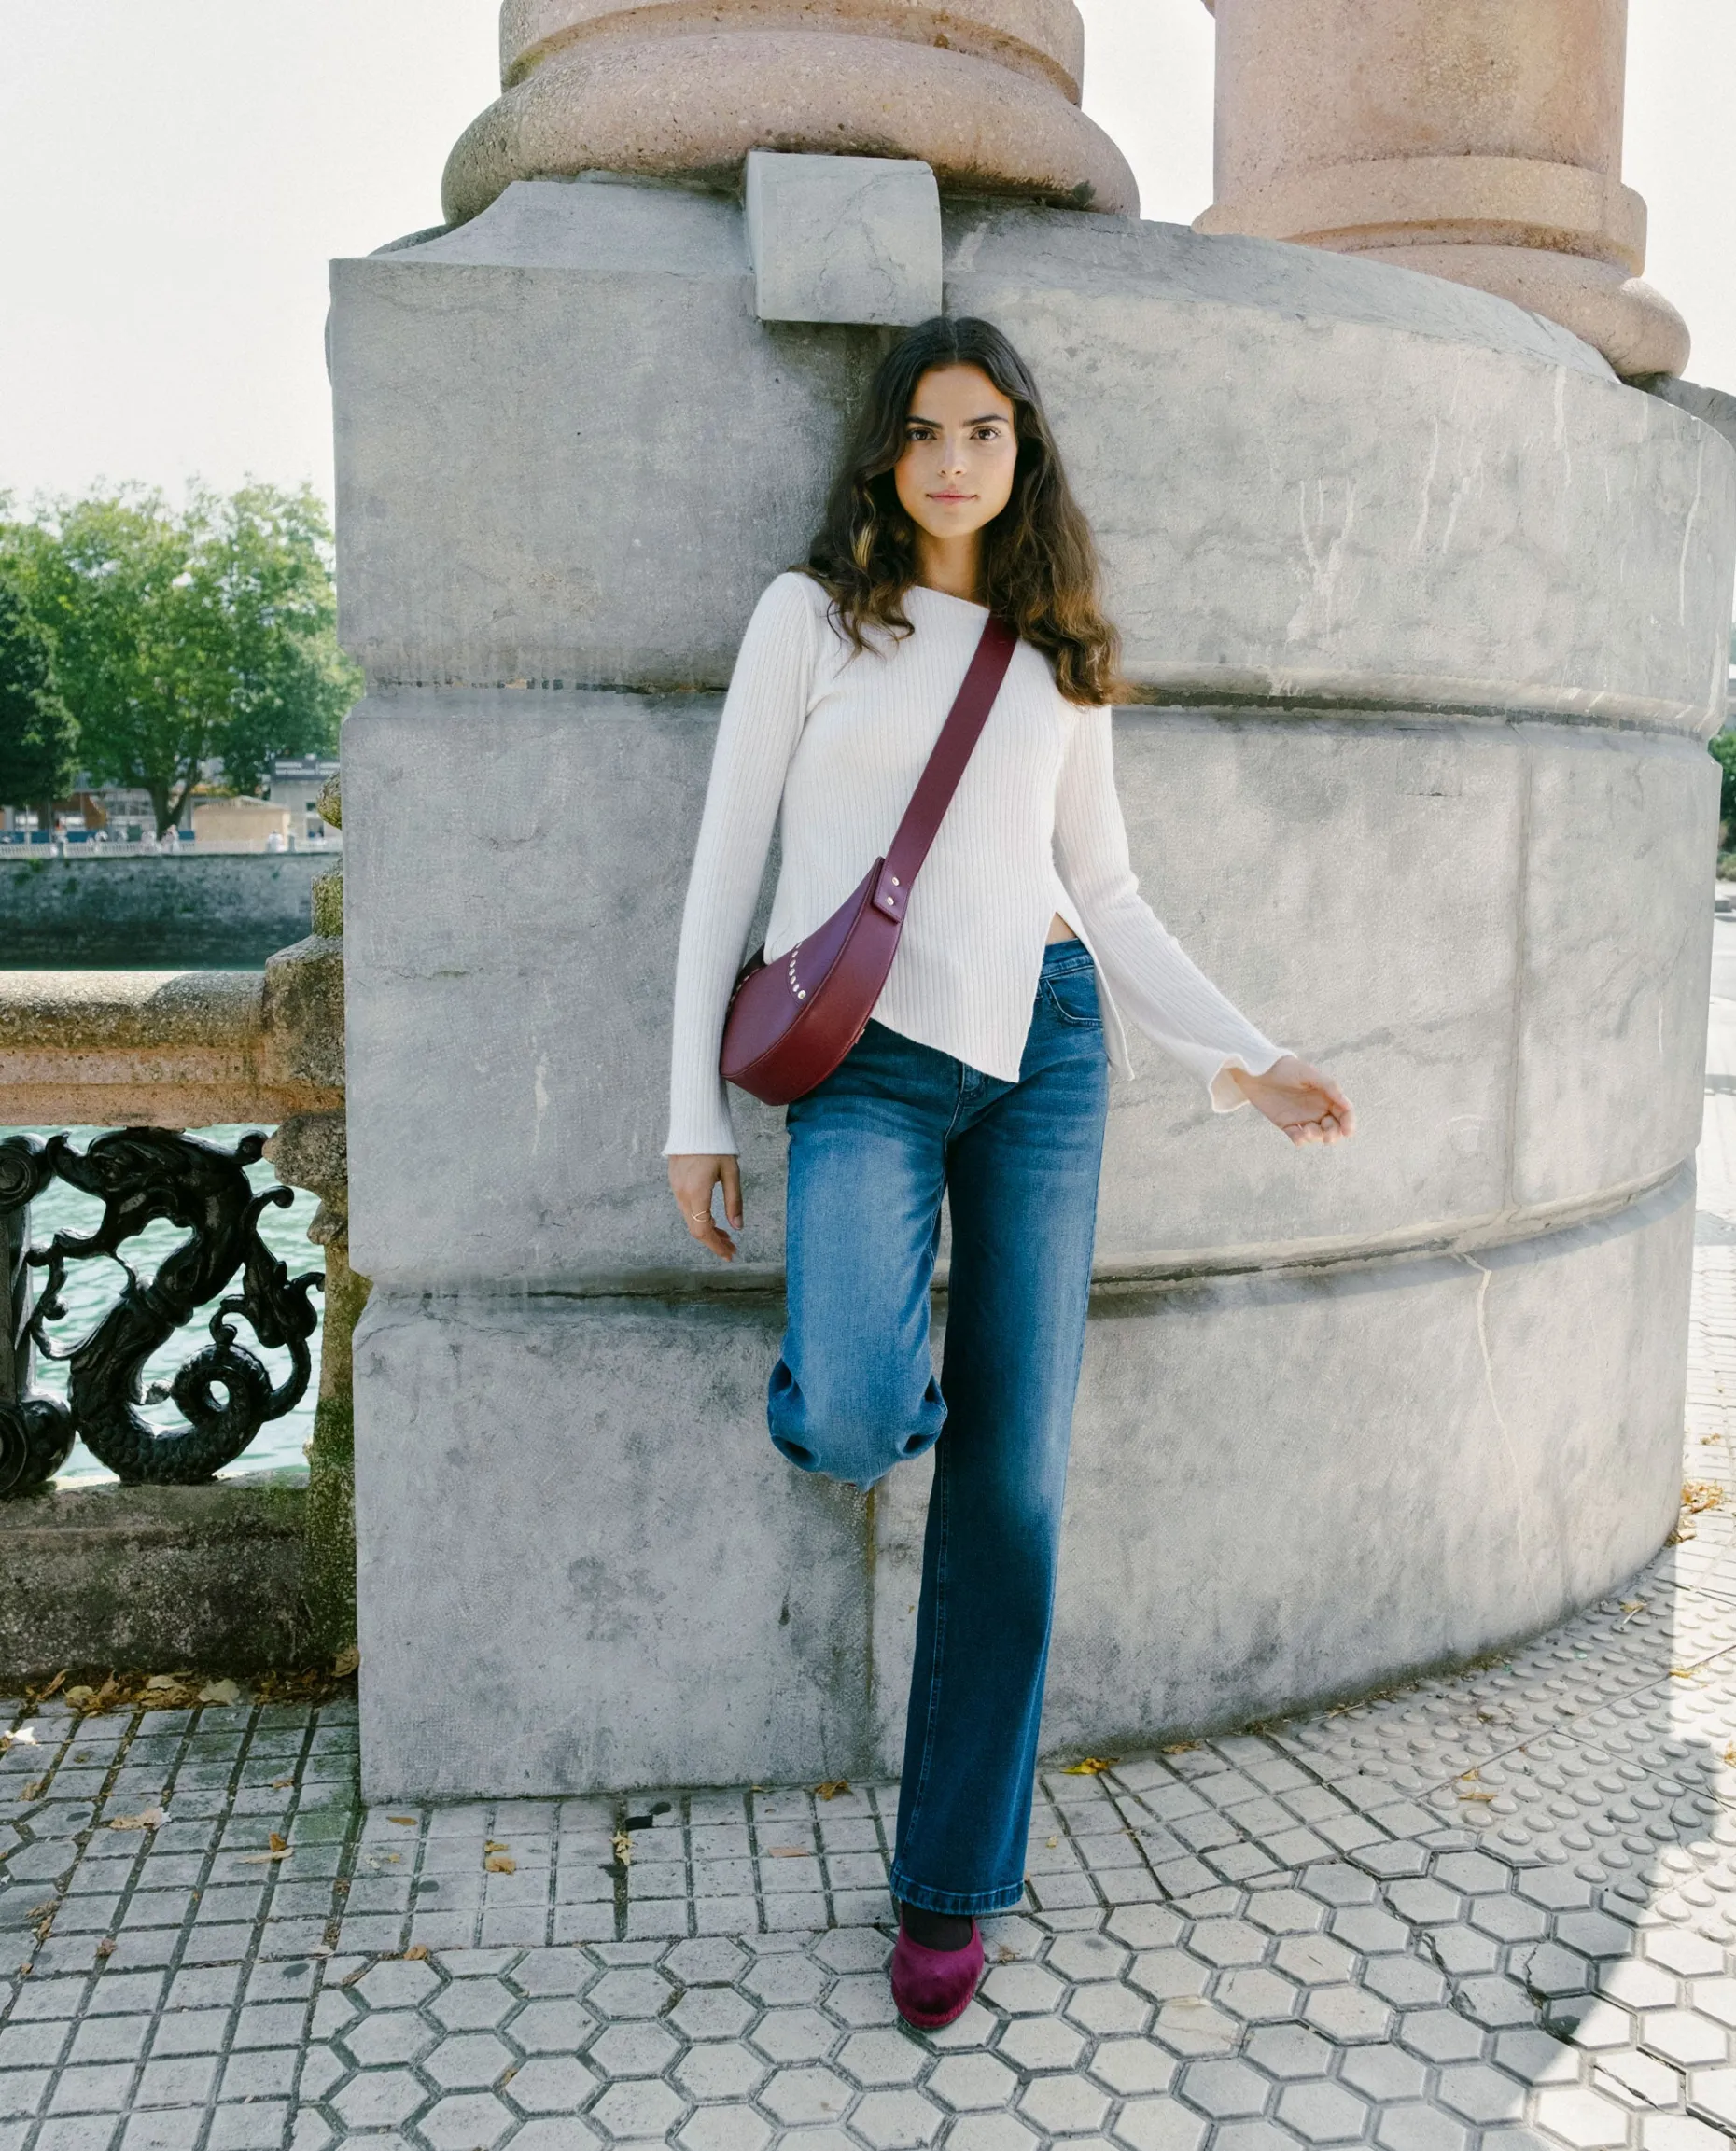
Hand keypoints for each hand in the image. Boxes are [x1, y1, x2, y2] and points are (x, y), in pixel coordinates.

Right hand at [668, 1154, 742, 1260]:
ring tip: (726, 1235)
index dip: (716, 1246)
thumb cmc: (716, 1145)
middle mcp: (682, 1194)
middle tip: (731, 1248)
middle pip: (695, 1229)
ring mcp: (676, 1188)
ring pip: (690, 1219)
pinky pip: (686, 1208)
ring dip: (707, 1230)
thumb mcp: (731, 1173)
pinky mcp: (675, 1182)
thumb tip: (737, 1227)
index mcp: (697, 1193)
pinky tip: (712, 1219)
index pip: (703, 1231)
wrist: (694, 1123)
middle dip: (714, 1241)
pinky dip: (699, 1218)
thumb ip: (734, 1201)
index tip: (729, 1254)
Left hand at [1231, 1055, 1355, 1145]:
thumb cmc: (1286, 1068)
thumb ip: (1329, 1087)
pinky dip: (1300, 1140)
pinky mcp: (1287, 1124)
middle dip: (1333, 1135)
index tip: (1348, 1132)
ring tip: (1306, 1130)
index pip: (1344, 1113)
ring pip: (1317, 1135)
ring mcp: (1303, 1118)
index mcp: (1327, 1097)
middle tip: (1327, 1137)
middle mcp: (1318, 1109)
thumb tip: (1348, 1105)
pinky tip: (1298, 1136)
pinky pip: (1297, 1137)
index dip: (1349, 1123)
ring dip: (1315, 1137)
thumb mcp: (1309, 1074)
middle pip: (1333, 1128)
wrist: (1258, 1071)